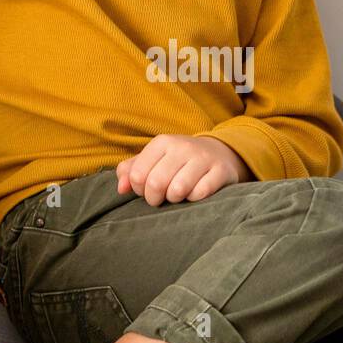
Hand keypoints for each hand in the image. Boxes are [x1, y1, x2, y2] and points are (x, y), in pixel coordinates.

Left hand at [116, 135, 250, 205]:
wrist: (219, 153)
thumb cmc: (178, 161)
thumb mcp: (153, 159)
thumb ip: (131, 170)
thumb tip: (121, 189)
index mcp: (162, 142)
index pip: (137, 174)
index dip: (139, 189)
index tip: (146, 190)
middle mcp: (182, 147)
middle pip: (156, 183)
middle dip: (154, 198)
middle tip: (159, 198)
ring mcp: (203, 158)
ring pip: (178, 190)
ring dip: (174, 200)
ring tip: (176, 196)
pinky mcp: (221, 171)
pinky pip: (201, 193)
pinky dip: (194, 199)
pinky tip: (194, 194)